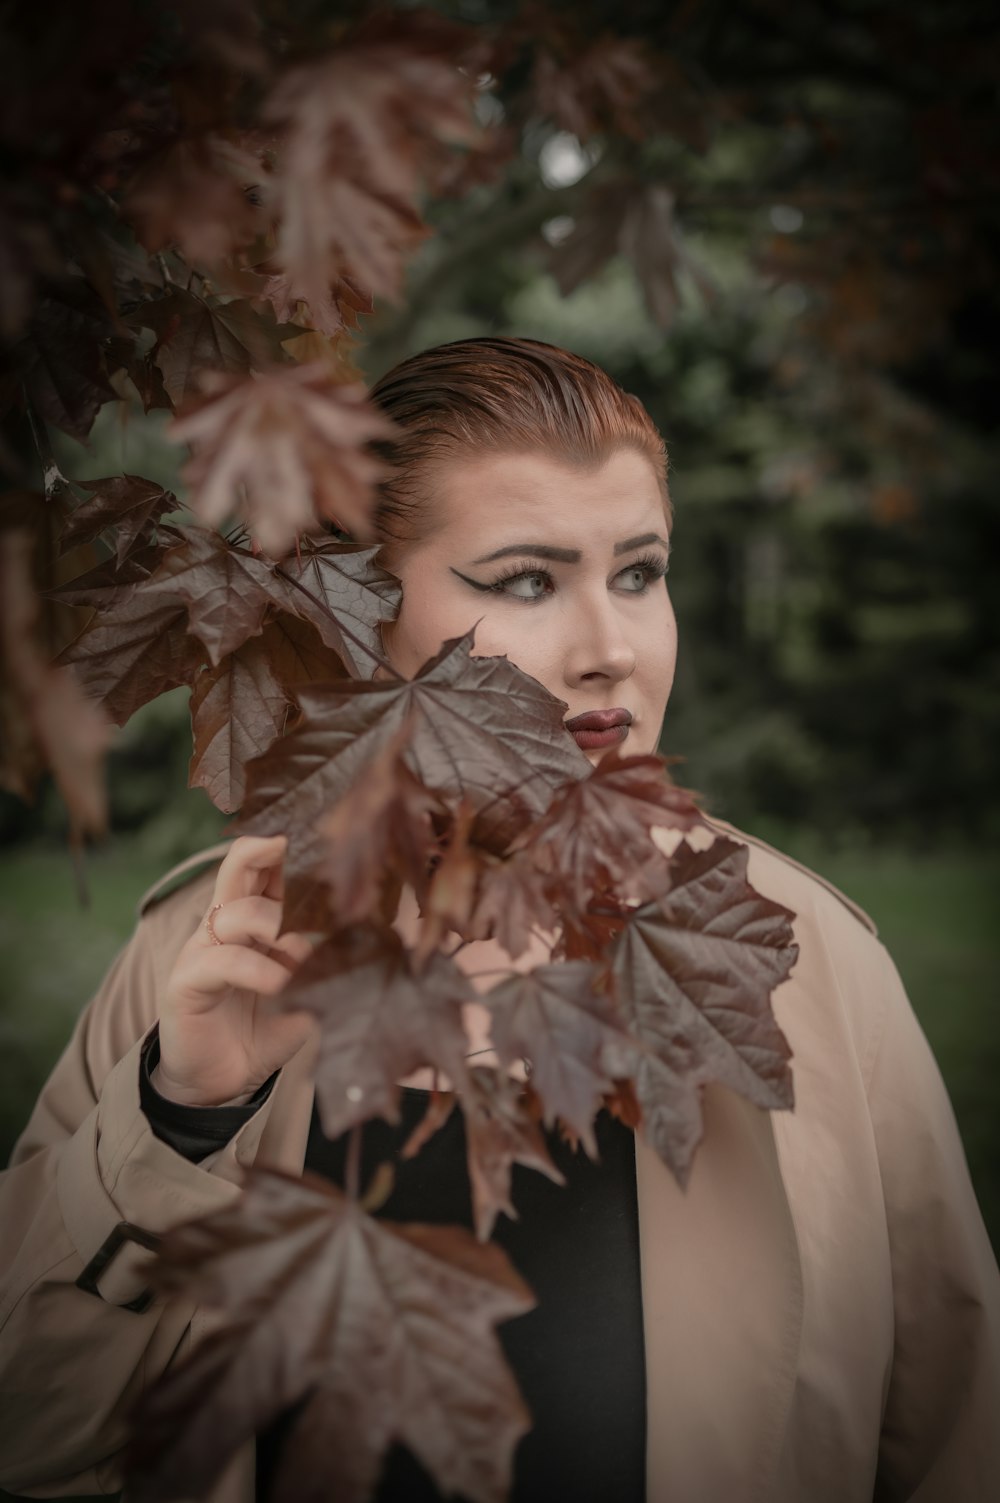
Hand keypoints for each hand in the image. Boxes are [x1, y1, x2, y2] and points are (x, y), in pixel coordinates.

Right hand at [156, 835, 316, 1105]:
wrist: (219, 1084)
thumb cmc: (265, 1029)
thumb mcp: (308, 992)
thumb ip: (332, 965)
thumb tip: (381, 941)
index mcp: (252, 918)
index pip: (267, 866)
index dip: (289, 845)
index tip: (324, 829)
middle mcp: (224, 924)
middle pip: (238, 865)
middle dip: (269, 848)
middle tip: (300, 843)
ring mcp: (201, 949)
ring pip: (240, 913)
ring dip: (281, 929)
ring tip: (306, 955)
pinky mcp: (186, 982)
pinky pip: (224, 961)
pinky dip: (259, 970)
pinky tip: (281, 984)